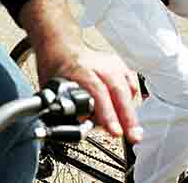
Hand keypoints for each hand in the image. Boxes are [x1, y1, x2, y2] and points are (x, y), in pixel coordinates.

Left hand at [17, 0, 142, 143]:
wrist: (62, 50)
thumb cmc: (57, 73)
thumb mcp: (53, 92)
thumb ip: (67, 110)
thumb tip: (83, 127)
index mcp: (79, 70)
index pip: (98, 92)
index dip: (108, 113)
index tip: (115, 131)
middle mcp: (98, 65)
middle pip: (117, 89)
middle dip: (127, 116)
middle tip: (133, 136)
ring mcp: (111, 64)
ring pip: (127, 87)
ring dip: (131, 112)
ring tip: (134, 132)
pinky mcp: (119, 65)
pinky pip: (130, 84)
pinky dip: (132, 100)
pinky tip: (129, 113)